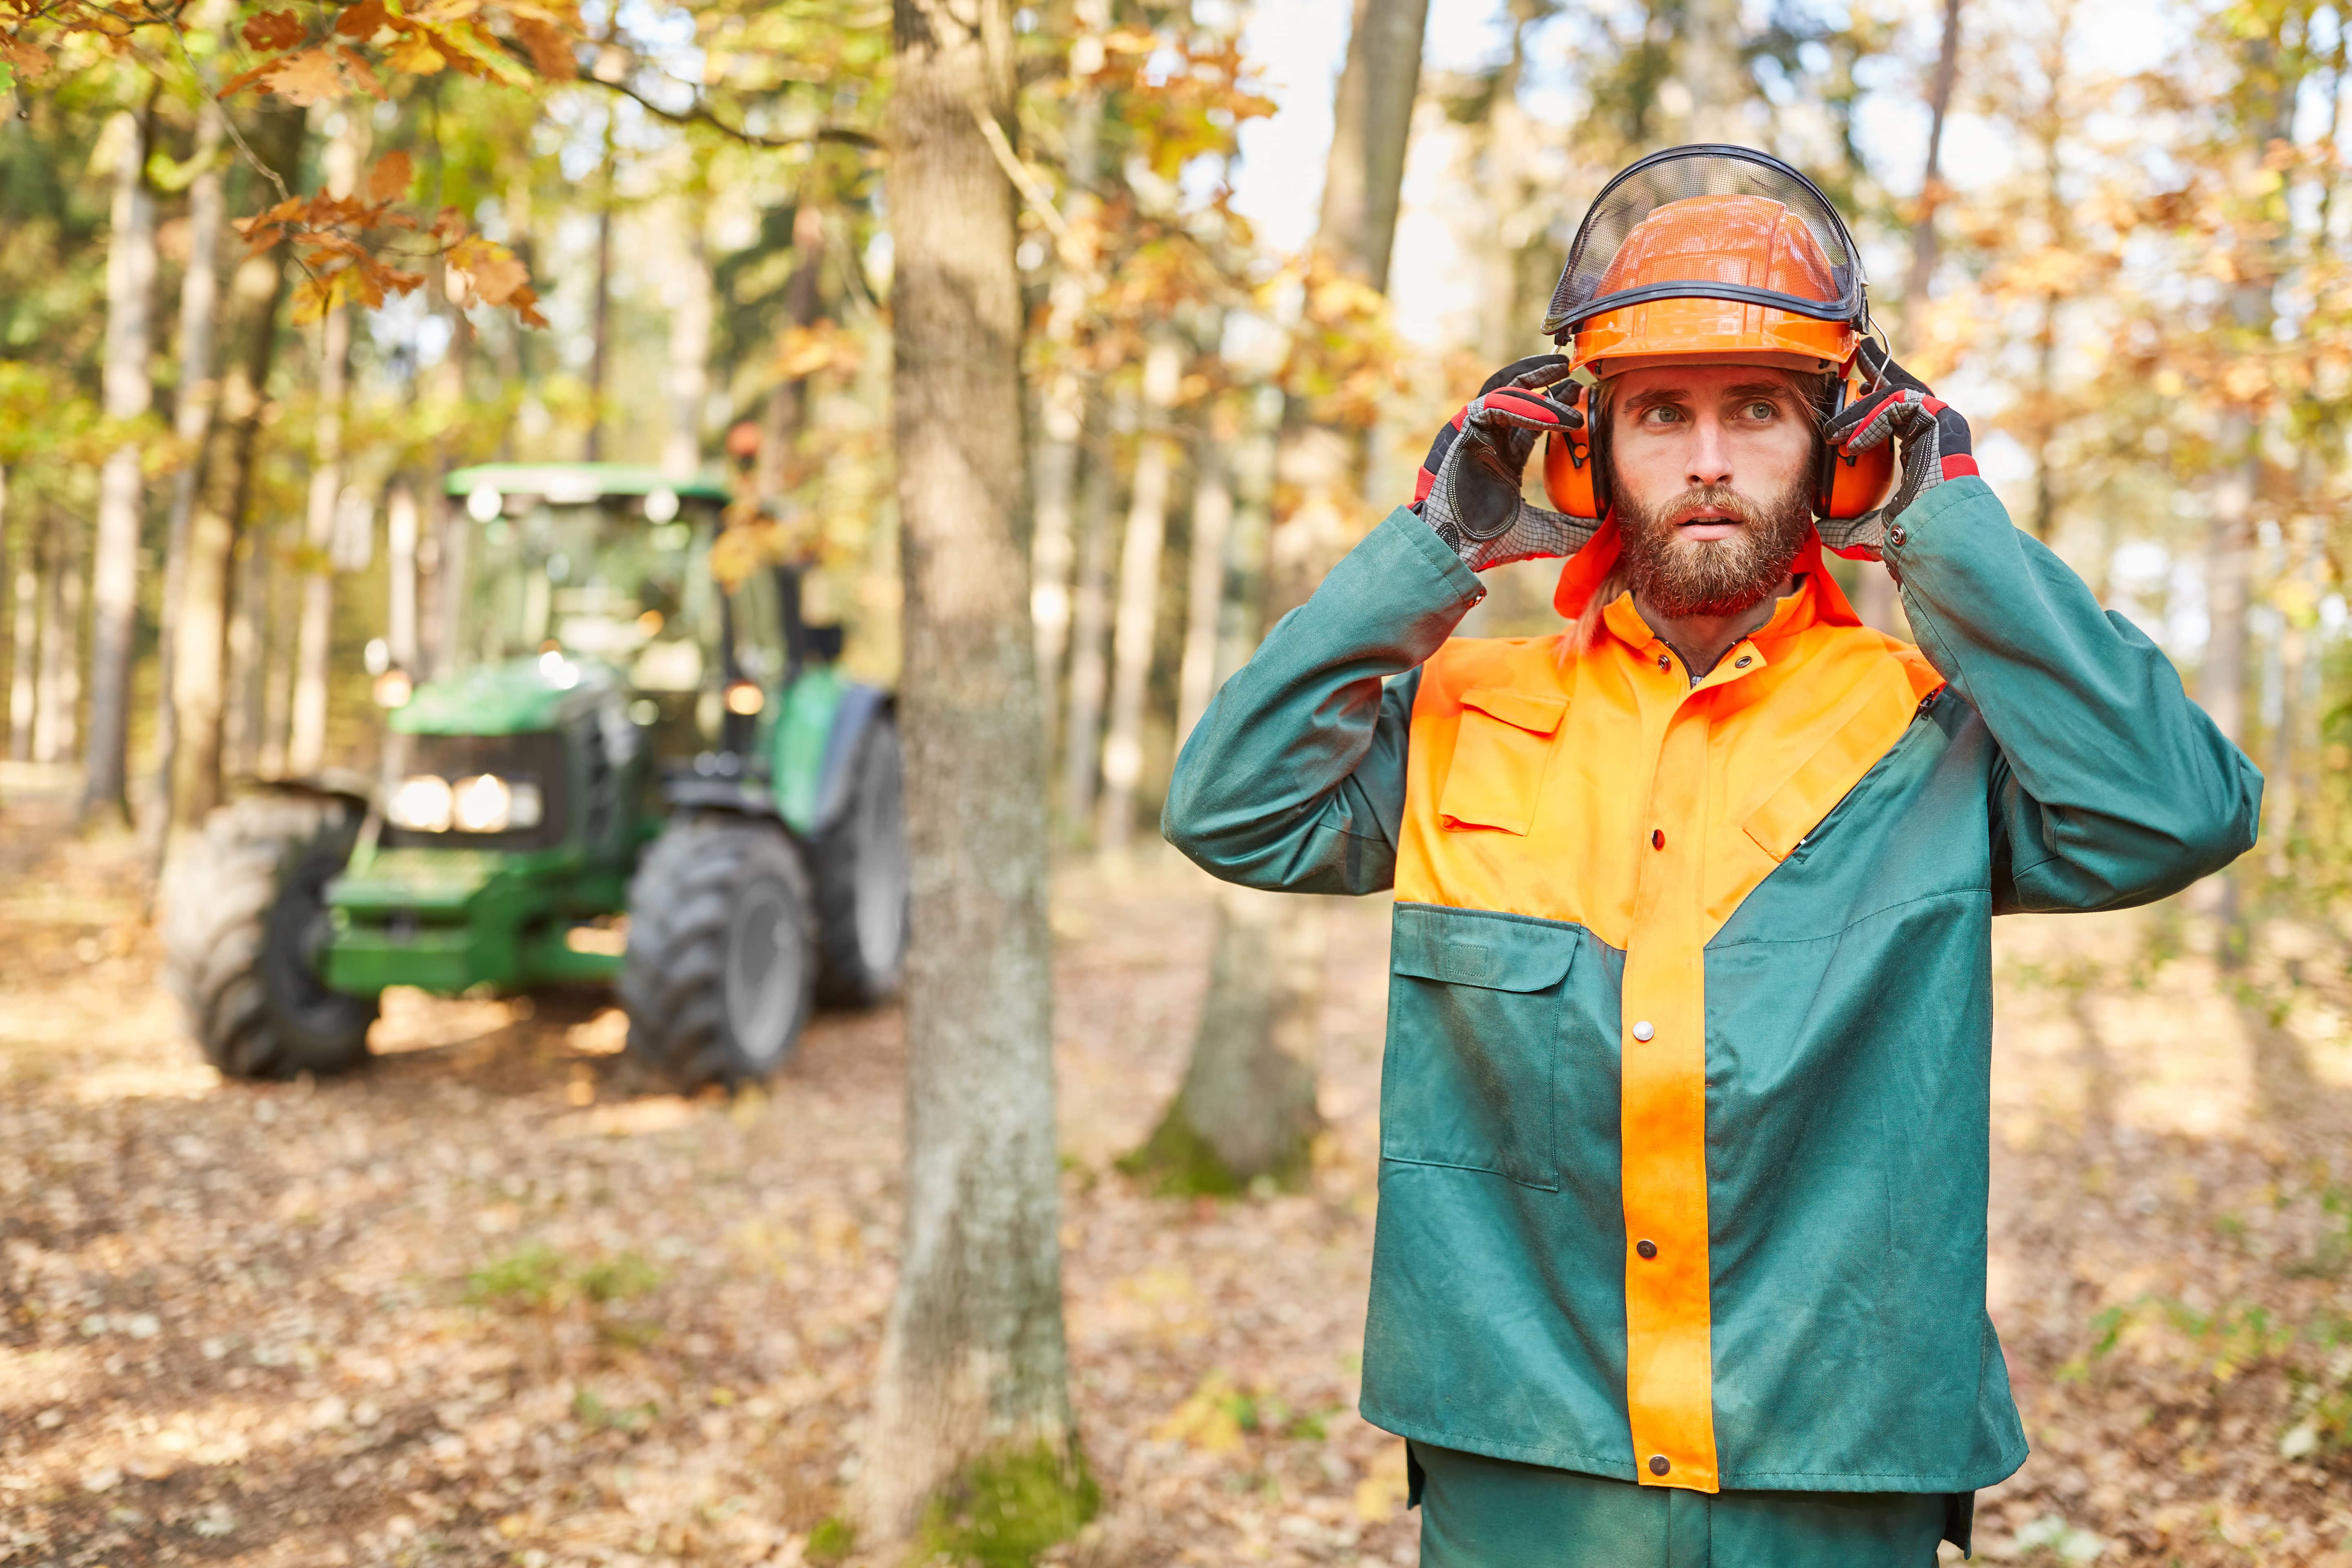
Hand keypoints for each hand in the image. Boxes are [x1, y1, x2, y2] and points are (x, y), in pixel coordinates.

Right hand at [1414, 355, 1599, 570]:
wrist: (1456, 550)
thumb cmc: (1486, 542)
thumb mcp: (1542, 532)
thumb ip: (1571, 528)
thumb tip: (1605, 528)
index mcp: (1501, 457)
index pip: (1528, 419)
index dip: (1554, 405)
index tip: (1579, 395)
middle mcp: (1486, 440)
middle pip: (1514, 394)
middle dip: (1542, 379)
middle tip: (1571, 372)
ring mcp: (1473, 434)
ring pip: (1504, 391)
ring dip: (1534, 380)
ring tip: (1563, 372)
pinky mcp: (1462, 432)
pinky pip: (1495, 406)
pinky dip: (1527, 408)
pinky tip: (1556, 416)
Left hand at [1817, 341, 1977, 558]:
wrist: (1937, 536)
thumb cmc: (1912, 534)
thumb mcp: (1868, 527)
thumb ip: (1845, 525)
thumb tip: (1819, 528)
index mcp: (1922, 447)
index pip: (1897, 410)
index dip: (1873, 396)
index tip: (1854, 384)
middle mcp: (1935, 430)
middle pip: (1902, 389)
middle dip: (1877, 370)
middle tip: (1856, 355)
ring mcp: (1941, 423)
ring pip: (1896, 395)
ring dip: (1859, 409)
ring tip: (1832, 431)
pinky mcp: (1943, 419)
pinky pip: (1901, 404)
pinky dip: (1873, 419)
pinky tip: (1852, 443)